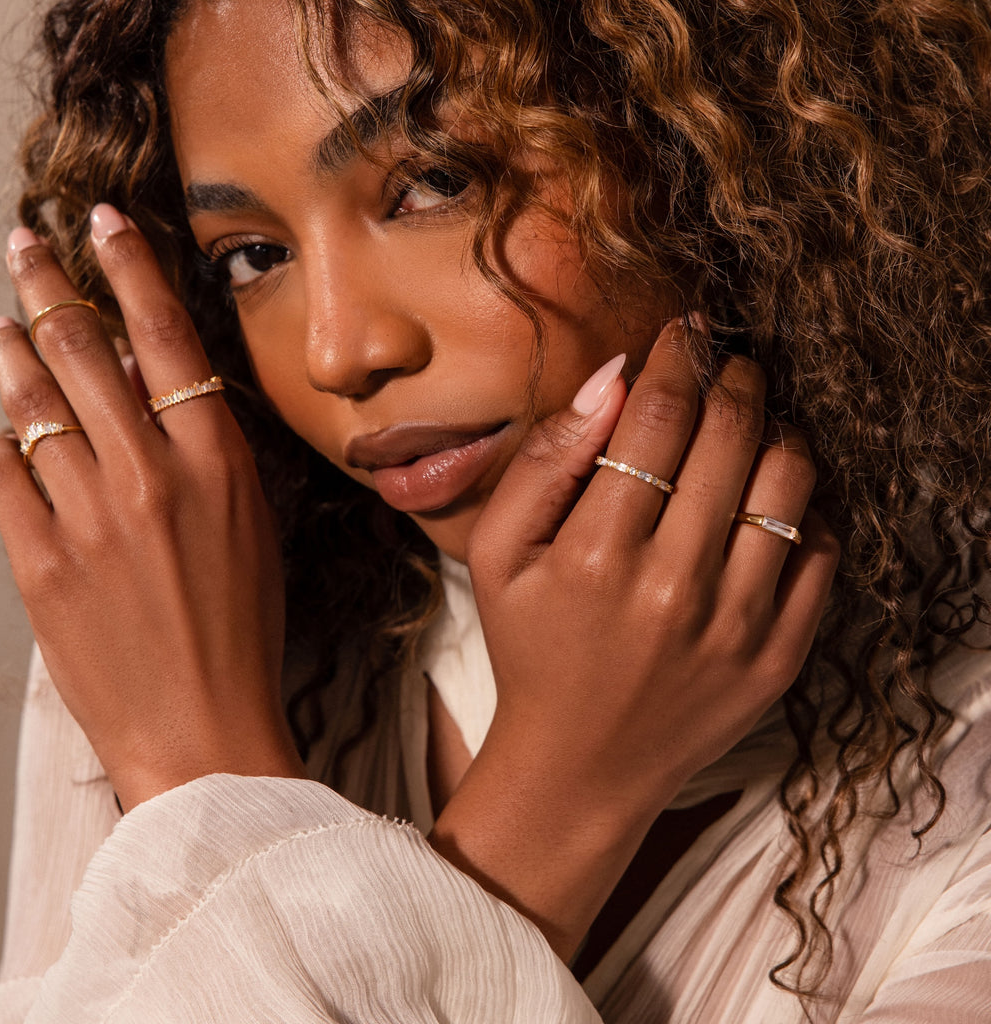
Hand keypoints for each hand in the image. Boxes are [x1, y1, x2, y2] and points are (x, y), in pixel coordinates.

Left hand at [0, 206, 304, 810]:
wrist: (202, 732)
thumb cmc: (243, 634)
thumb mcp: (254, 531)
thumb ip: (210, 457)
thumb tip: (156, 394)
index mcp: (218, 465)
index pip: (166, 337)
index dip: (129, 268)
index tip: (103, 223)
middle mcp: (151, 476)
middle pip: (85, 352)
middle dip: (50, 285)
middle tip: (27, 246)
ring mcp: (88, 517)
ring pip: (34, 405)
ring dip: (17, 356)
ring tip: (6, 325)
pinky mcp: (39, 562)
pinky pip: (5, 477)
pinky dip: (3, 448)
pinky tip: (6, 438)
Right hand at [430, 317, 838, 957]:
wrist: (581, 767)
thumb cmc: (532, 649)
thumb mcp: (495, 555)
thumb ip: (544, 462)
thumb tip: (612, 378)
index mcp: (598, 554)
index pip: (659, 417)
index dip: (678, 357)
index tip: (684, 332)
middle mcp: (675, 586)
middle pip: (732, 437)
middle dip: (735, 378)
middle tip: (728, 362)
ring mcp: (737, 625)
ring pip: (788, 486)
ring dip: (777, 432)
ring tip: (754, 422)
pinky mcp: (779, 657)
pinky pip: (820, 553)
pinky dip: (804, 508)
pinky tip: (770, 498)